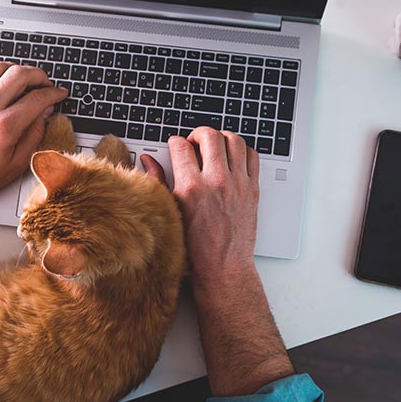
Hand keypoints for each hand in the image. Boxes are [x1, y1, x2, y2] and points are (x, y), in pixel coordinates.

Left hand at [0, 62, 67, 207]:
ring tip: (26, 80)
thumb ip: (34, 136)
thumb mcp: (16, 164)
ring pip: (0, 67)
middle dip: (39, 75)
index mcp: (5, 127)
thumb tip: (44, 115)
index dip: (54, 94)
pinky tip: (3, 80)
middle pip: (20, 74)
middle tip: (46, 84)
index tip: (59, 94)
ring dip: (17, 69)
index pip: (37, 98)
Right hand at [142, 127, 259, 292]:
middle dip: (198, 134)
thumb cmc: (195, 248)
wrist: (223, 268)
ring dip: (222, 137)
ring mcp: (237, 184)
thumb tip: (148, 161)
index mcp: (190, 187)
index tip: (175, 146)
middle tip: (194, 141)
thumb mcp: (170, 213)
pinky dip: (243, 151)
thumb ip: (158, 182)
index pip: (181, 146)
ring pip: (234, 140)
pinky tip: (233, 157)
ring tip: (214, 146)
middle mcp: (216, 182)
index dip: (175, 142)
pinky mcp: (252, 189)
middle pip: (209, 136)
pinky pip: (252, 156)